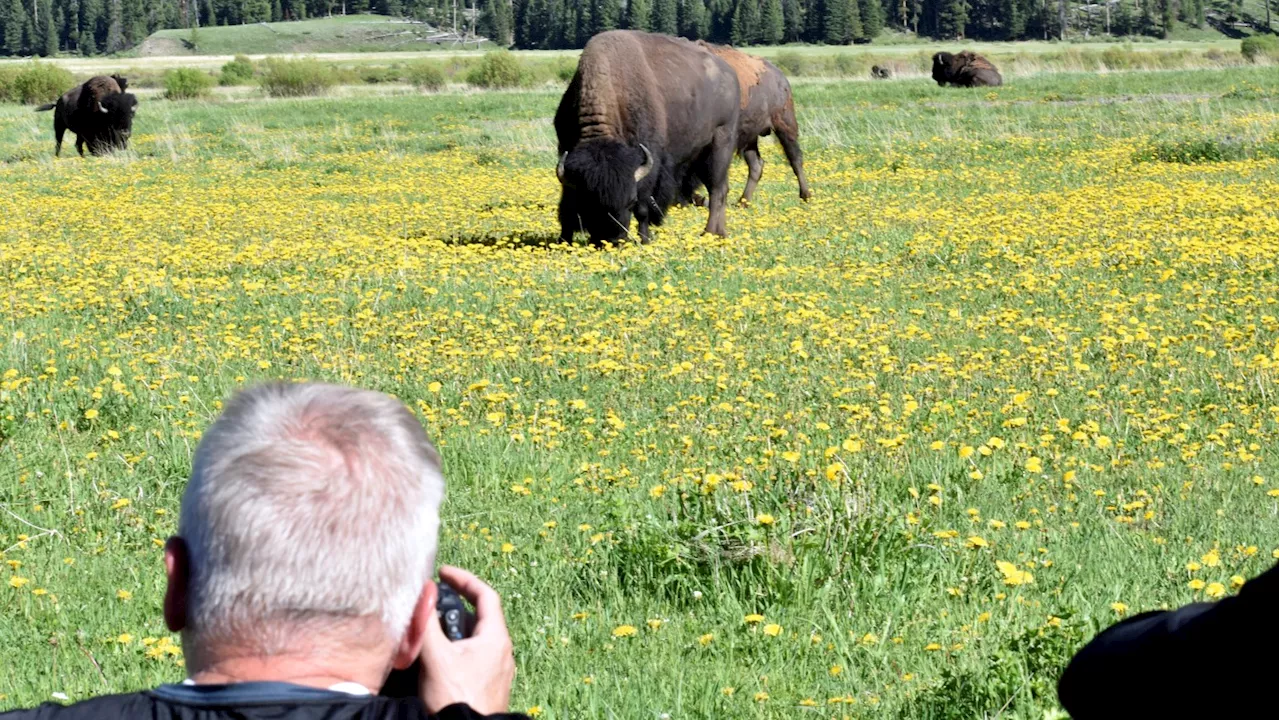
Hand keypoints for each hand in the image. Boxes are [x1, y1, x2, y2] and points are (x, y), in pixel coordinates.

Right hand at [418, 566, 514, 714]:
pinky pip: (475, 657)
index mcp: (496, 637)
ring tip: (430, 637)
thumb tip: (423, 597)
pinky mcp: (490, 684)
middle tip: (432, 608)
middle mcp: (502, 650)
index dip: (464, 578)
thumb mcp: (436, 657)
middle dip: (453, 609)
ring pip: (475, 639)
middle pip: (478, 617)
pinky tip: (439, 661)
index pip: (485, 594)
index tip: (444, 573)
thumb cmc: (456, 698)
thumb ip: (428, 624)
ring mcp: (498, 669)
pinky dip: (457, 650)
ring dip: (453, 632)